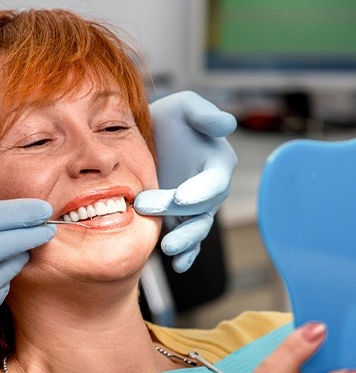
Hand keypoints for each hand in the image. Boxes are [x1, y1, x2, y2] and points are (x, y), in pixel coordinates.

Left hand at [134, 91, 237, 272]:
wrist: (146, 137)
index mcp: (217, 163)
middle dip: (177, 212)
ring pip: (196, 229)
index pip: (214, 182)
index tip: (181, 197)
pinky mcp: (180, 220)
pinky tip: (177, 265)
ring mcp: (195, 208)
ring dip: (185, 241)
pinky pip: (188, 240)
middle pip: (201, 208)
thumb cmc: (169, 119)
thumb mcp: (184, 106)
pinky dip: (186, 255)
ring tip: (168, 249)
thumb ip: (204, 114)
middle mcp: (210, 190)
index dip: (200, 191)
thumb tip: (227, 124)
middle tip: (145, 207)